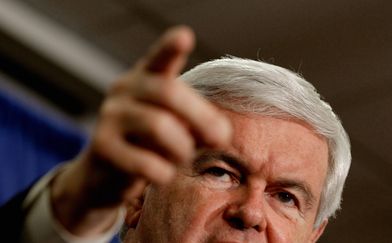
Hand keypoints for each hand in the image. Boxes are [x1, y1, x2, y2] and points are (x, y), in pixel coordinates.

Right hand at [50, 26, 231, 235]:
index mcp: (145, 78)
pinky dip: (164, 172)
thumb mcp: (175, 125)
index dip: (170, 47)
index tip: (184, 36)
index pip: (159, 58)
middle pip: (169, 92)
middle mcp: (124, 89)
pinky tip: (162, 175)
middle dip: (203, 118)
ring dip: (182, 148)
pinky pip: (146, 162)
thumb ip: (198, 122)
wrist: (105, 174)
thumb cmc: (148, 144)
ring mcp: (109, 116)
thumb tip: (221, 134)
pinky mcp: (101, 146)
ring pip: (159, 126)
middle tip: (221, 139)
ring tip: (182, 158)